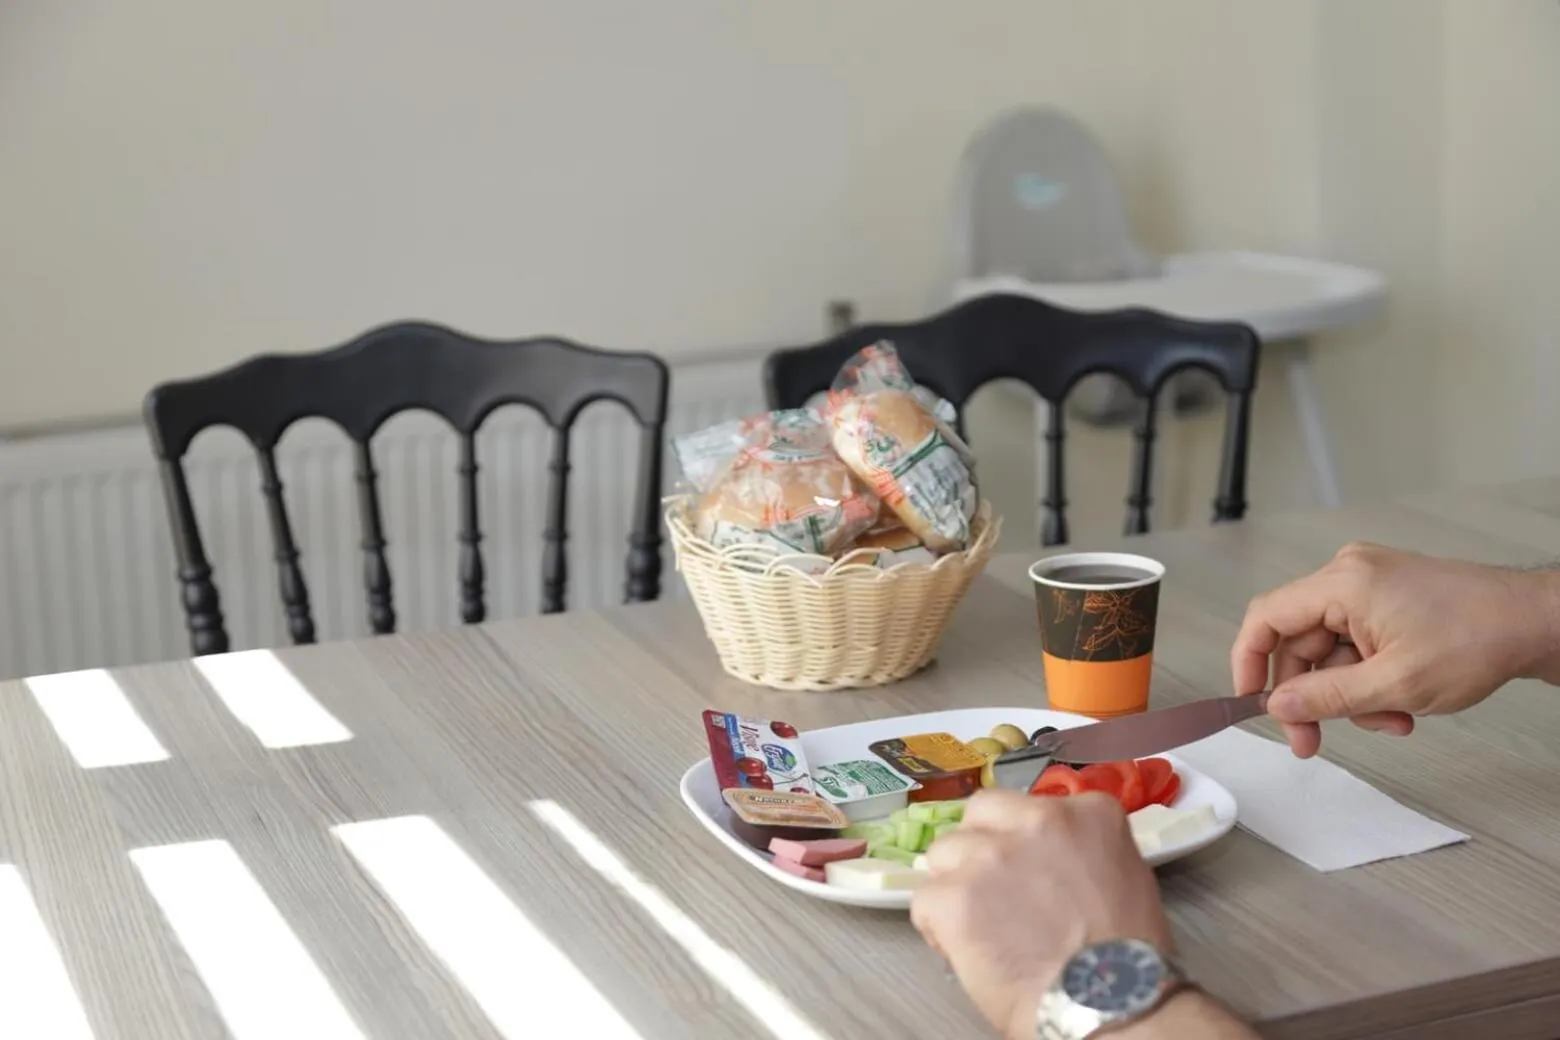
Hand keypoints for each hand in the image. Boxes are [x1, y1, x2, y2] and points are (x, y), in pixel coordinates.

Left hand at [911, 789, 1171, 1039]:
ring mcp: (991, 855)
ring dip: (955, 884)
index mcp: (1086, 814)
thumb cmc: (1126, 960)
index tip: (1029, 871)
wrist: (1109, 1005)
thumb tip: (1048, 861)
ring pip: (944, 852)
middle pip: (980, 813)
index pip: (1029, 805)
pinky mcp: (954, 894)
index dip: (1021, 838)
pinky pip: (924, 899)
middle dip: (979, 844)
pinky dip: (936, 927)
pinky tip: (962, 949)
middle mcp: (1037, 820)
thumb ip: (1081, 851)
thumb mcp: (1124, 879)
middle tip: (992, 888)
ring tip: (977, 926)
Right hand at [1233, 541, 1559, 756]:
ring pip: (1329, 651)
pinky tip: (1399, 704)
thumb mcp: (1395, 684)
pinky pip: (1354, 644)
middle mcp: (1348, 575)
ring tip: (1391, 721)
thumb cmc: (1477, 640)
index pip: (1266, 618)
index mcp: (1342, 583)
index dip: (1249, 663)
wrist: (1534, 622)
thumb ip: (1328, 698)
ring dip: (1349, 694)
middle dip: (1311, 696)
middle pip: (1298, 642)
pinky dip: (1368, 678)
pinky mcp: (1386, 599)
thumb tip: (1278, 705)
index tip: (1252, 703)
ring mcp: (1369, 585)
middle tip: (1314, 741)